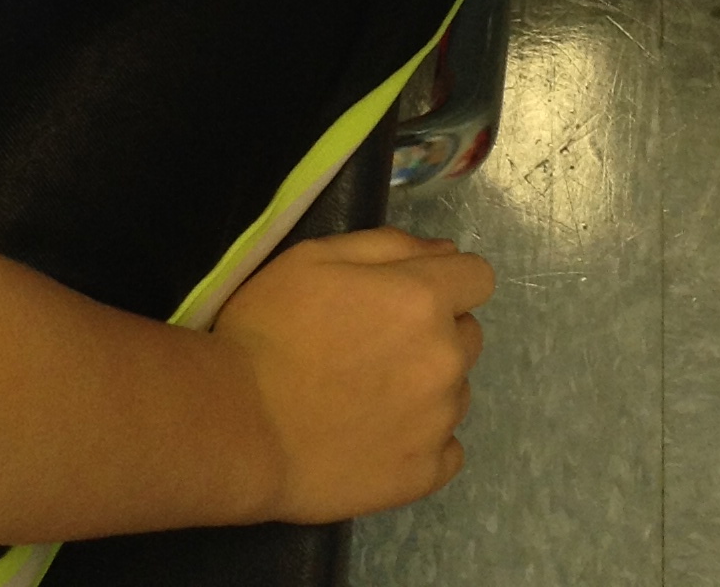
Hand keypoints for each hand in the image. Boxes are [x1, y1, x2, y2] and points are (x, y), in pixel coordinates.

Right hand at [212, 228, 492, 520]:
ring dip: (426, 386)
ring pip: (455, 391)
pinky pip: (448, 449)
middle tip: (375, 345)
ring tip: (367, 395)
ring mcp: (438, 422)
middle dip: (435, 332)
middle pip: (468, 335)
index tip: (407, 293)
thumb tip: (445, 252)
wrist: (241, 423)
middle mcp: (444, 359)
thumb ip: (388, 245)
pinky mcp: (424, 475)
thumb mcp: (314, 257)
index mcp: (423, 299)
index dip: (446, 280)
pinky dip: (422, 440)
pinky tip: (378, 435)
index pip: (478, 278)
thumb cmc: (270, 328)